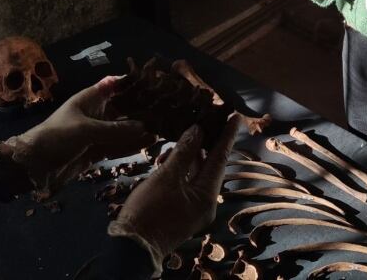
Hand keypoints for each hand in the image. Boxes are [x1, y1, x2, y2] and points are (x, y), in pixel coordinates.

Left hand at [2, 76, 157, 198]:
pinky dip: (133, 146)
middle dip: (142, 110)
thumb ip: (116, 129)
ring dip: (141, 130)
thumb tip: (144, 127)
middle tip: (167, 110)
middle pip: (123, 109)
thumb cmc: (56, 137)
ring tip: (164, 128)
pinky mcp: (97, 151)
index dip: (133, 83)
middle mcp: (96, 114)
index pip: (115, 85)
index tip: (155, 84)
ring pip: (124, 129)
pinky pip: (119, 146)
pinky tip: (149, 144)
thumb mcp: (86, 130)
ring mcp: (97, 133)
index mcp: (90, 99)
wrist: (33, 166)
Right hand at [108, 116, 239, 274]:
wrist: (131, 249)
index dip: (226, 136)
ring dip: (188, 157)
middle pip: (210, 166)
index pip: (221, 158)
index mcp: (207, 196)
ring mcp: (194, 209)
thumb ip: (183, 152)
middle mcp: (206, 203)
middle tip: (206, 121)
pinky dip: (179, 171)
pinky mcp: (181, 211)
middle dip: (206, 144)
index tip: (235, 117)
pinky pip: (186, 185)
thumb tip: (197, 130)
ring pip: (196, 175)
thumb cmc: (148, 212)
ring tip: (178, 140)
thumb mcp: (166, 177)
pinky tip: (167, 160)